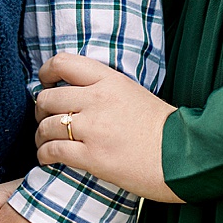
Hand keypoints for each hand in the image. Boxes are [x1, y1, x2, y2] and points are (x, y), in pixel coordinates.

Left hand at [34, 53, 183, 203]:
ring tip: (43, 142)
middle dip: (40, 110)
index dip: (46, 72)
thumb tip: (78, 95)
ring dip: (40, 135)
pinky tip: (46, 159)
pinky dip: (44, 155)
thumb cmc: (164, 130)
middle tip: (43, 119)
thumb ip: (105, 90)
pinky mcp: (92, 156)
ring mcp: (93, 128)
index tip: (44, 82)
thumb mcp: (134, 94)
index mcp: (110, 81)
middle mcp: (97, 100)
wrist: (182, 158)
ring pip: (47, 125)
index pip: (64, 63)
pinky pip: (53, 151)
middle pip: (48, 97)